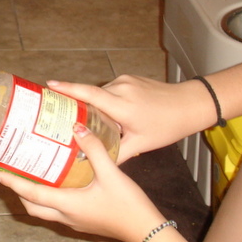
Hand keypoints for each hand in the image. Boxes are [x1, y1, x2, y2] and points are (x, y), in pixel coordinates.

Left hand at [0, 123, 165, 241]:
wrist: (148, 233)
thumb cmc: (129, 205)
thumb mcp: (112, 173)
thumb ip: (94, 149)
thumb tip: (77, 127)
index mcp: (67, 204)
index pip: (31, 193)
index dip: (11, 182)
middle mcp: (66, 215)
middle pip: (31, 206)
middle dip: (17, 191)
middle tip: (8, 173)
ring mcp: (74, 222)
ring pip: (43, 211)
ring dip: (31, 196)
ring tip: (27, 176)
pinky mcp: (83, 222)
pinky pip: (56, 211)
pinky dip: (47, 199)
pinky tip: (55, 184)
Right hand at [46, 76, 210, 161]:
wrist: (191, 104)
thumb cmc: (167, 125)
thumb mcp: (141, 144)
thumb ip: (116, 153)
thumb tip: (95, 163)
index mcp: (122, 106)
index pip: (90, 94)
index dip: (68, 89)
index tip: (50, 84)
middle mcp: (121, 89)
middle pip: (90, 94)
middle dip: (76, 103)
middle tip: (58, 112)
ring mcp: (125, 81)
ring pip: (101, 92)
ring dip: (94, 104)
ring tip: (88, 119)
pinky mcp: (130, 79)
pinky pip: (110, 89)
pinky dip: (106, 100)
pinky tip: (109, 113)